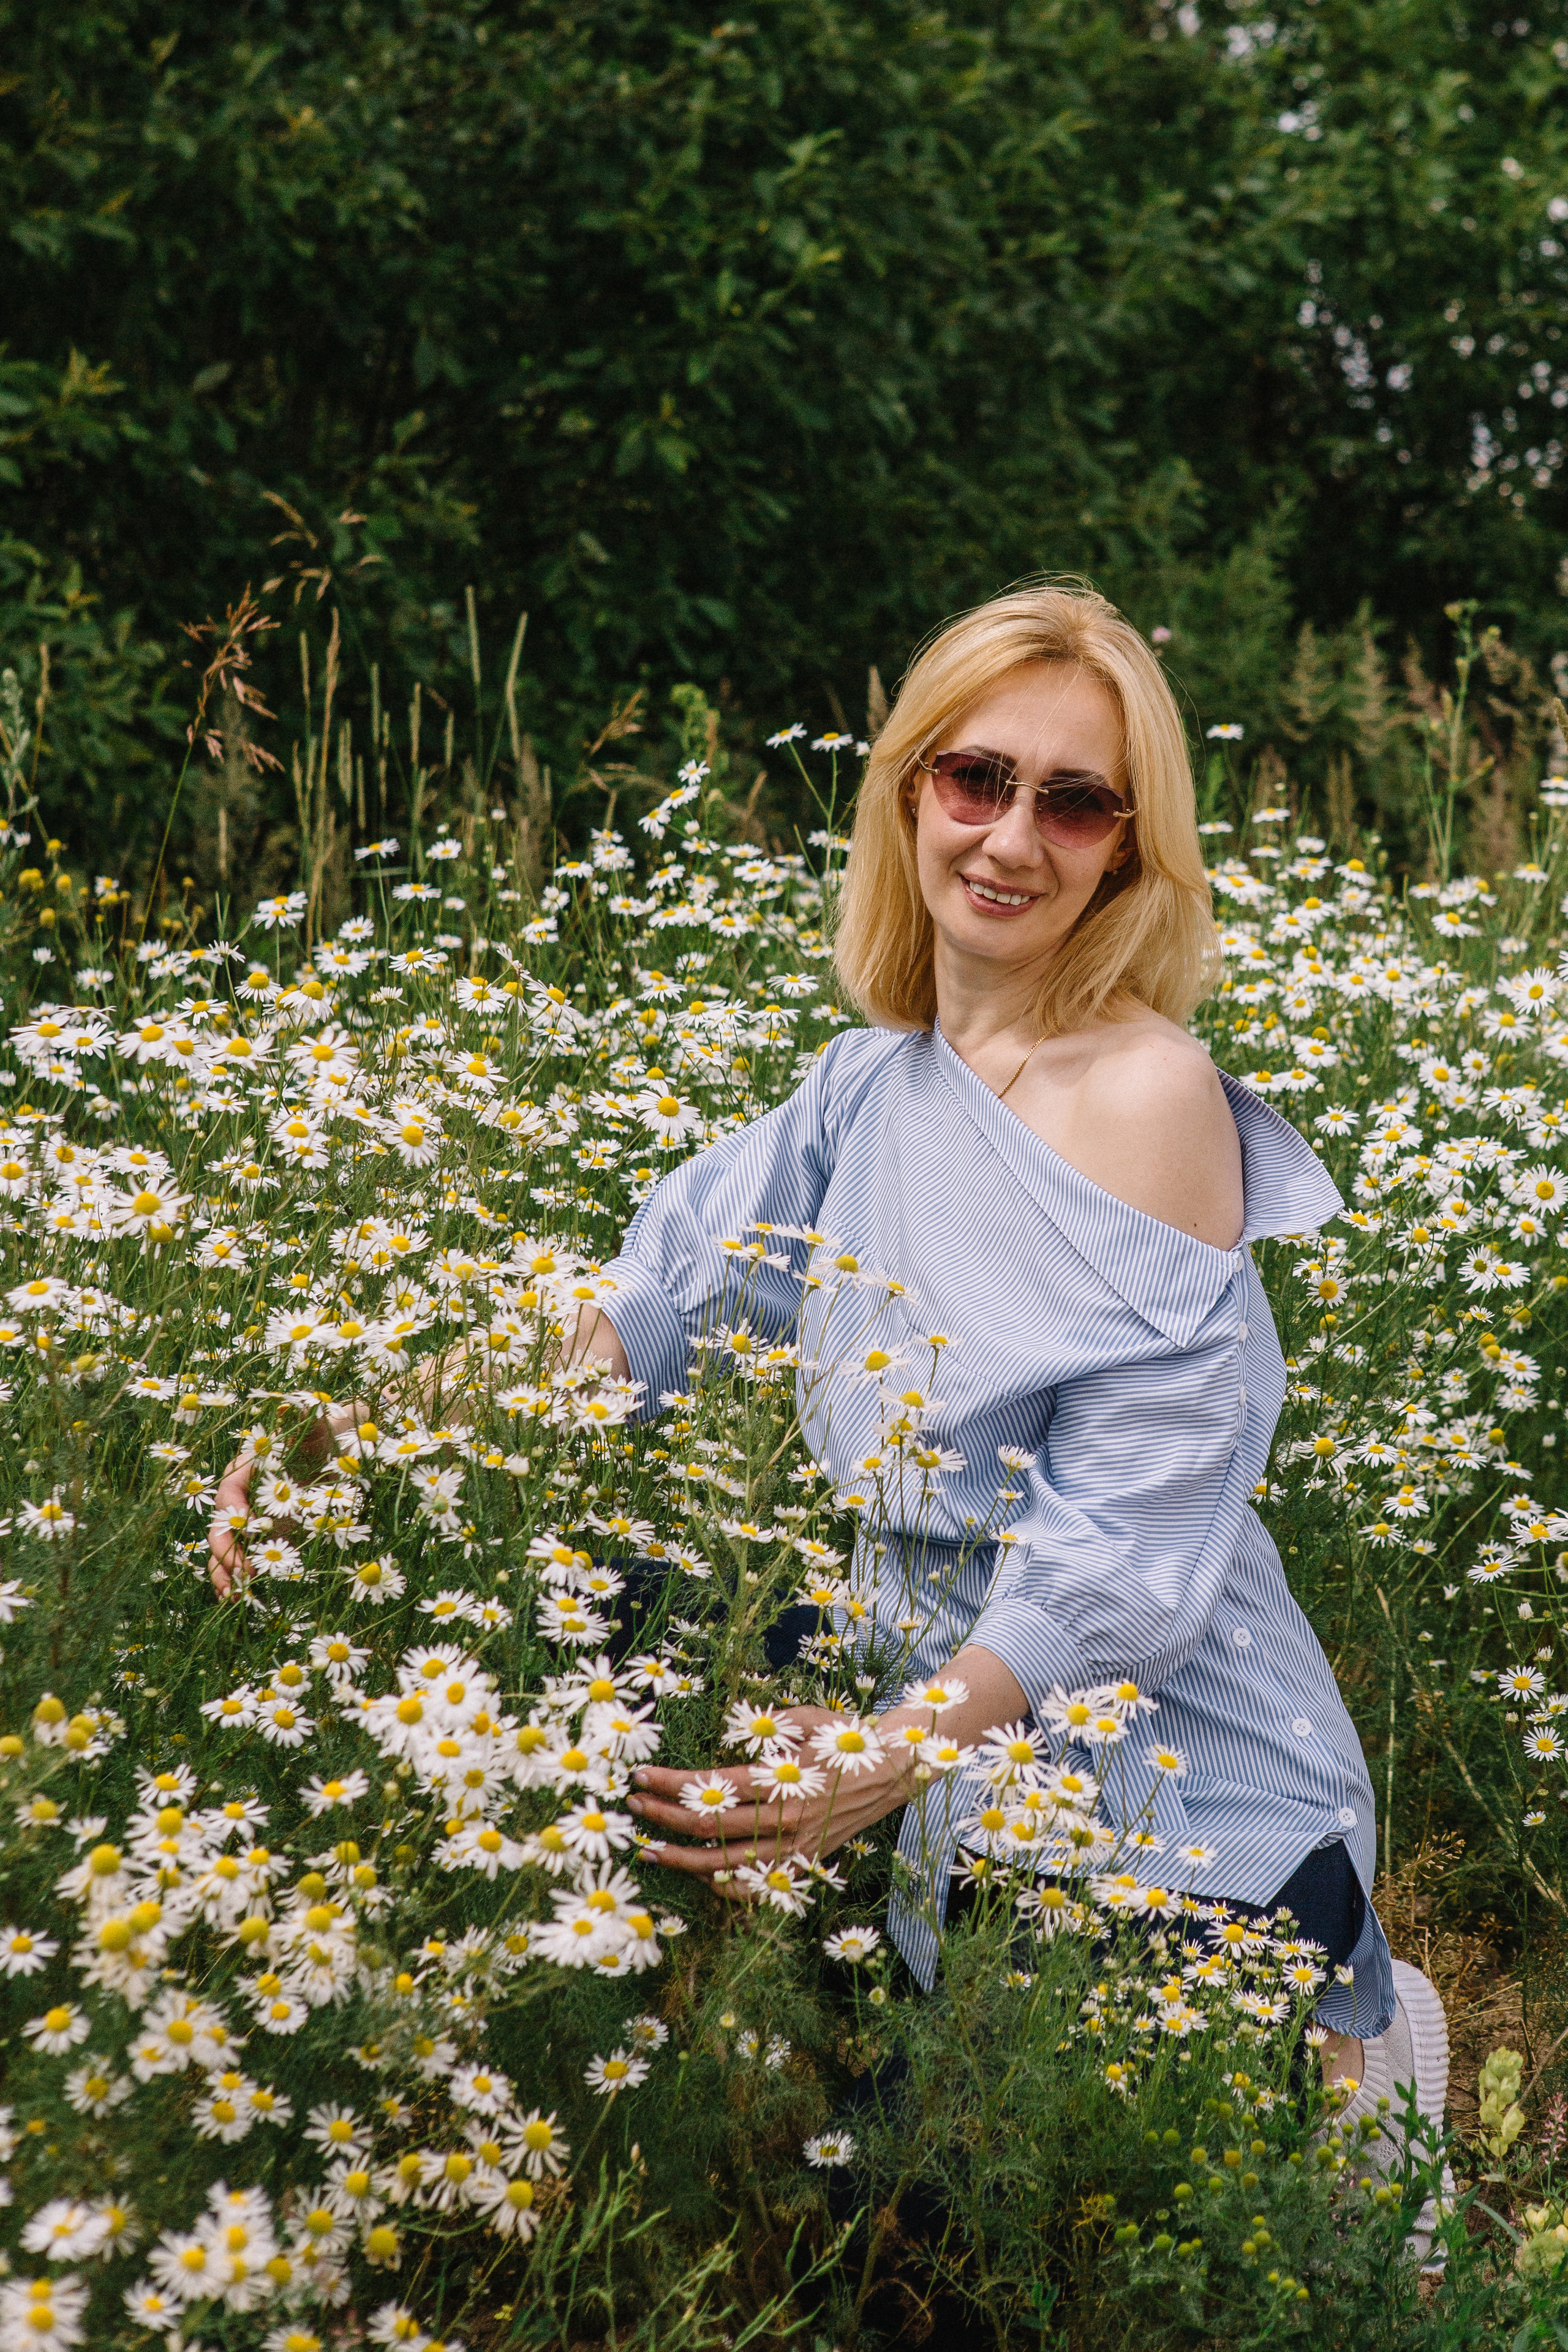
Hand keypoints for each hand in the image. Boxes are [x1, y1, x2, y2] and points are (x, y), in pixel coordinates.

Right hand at [206, 1399, 368, 1596]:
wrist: (342, 1451)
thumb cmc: (327, 1435)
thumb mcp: (318, 1426)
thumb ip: (303, 1420)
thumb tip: (289, 1405)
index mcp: (247, 1469)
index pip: (228, 1496)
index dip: (229, 1520)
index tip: (243, 1541)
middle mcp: (245, 1497)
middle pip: (221, 1528)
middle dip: (225, 1556)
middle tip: (239, 1581)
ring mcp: (255, 1520)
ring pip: (229, 1549)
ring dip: (228, 1574)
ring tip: (236, 1599)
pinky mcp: (270, 1537)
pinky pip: (250, 1560)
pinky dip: (246, 1579)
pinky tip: (248, 1599)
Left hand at [625, 1707, 912, 1899]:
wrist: (893, 1771)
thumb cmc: (845, 1737)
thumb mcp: (805, 1719)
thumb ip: (765, 1725)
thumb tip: (728, 1725)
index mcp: (781, 1779)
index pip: (711, 1786)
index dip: (670, 1783)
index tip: (640, 1777)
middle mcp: (785, 1819)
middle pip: (710, 1826)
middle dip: (663, 1818)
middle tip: (632, 1808)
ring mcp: (793, 1847)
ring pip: (725, 1864)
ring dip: (681, 1859)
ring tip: (649, 1850)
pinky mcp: (802, 1862)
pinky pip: (756, 1884)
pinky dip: (724, 1885)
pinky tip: (699, 1876)